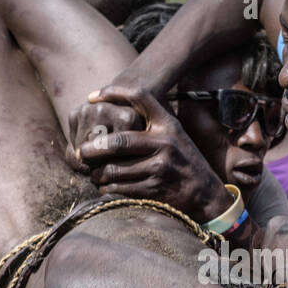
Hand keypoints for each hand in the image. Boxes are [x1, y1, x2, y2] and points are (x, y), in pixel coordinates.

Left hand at [72, 84, 230, 221]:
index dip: (112, 93)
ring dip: (98, 172)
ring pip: (116, 168)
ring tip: (93, 173)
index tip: (91, 97)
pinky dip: (107, 188)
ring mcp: (160, 167)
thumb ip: (150, 123)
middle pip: (119, 140)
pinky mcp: (155, 188)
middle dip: (94, 148)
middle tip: (81, 151)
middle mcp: (165, 142)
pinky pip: (121, 187)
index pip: (139, 97)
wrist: (206, 194)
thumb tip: (112, 111)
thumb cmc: (183, 161)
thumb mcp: (174, 135)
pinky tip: (104, 186)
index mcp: (168, 125)